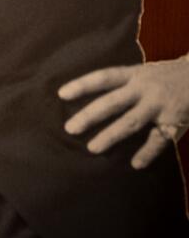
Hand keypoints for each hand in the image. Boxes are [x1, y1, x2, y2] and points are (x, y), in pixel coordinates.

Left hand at [59, 57, 188, 168]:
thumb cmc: (169, 76)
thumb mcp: (146, 72)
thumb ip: (126, 84)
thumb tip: (95, 100)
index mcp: (135, 74)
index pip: (103, 78)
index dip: (82, 85)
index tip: (61, 94)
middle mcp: (144, 88)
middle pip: (111, 102)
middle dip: (89, 116)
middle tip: (69, 128)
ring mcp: (159, 105)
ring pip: (130, 122)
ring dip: (110, 135)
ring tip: (92, 148)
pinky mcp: (174, 120)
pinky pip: (158, 139)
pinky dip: (147, 152)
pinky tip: (136, 164)